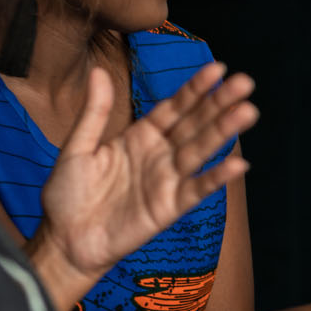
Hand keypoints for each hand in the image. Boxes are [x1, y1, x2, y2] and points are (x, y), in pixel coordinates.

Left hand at [30, 63, 257, 308]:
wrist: (63, 241)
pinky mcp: (169, 207)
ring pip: (200, 151)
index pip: (174, 107)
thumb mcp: (77, 147)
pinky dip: (217, 178)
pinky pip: (196, 190)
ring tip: (247, 112)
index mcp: (140, 136)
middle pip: (195, 124)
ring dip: (224, 132)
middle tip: (244, 82)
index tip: (217, 68)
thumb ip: (95, 111)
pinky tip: (238, 164)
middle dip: (219, 103)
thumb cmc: (67, 196)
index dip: (195, 89)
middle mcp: (159, 155)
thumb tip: (98, 70)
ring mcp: (166, 180)